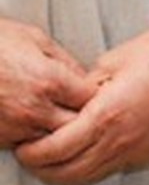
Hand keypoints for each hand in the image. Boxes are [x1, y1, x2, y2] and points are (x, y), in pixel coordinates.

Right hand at [0, 17, 94, 147]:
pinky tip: (36, 123)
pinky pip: (27, 145)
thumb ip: (63, 60)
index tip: (97, 90)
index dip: (97, 95)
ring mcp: (15, 128)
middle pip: (75, 126)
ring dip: (60, 131)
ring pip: (52, 142)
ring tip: (61, 117)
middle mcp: (36, 109)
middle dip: (83, 118)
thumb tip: (83, 75)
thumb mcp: (35, 39)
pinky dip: (35, 138)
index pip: (90, 99)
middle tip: (84, 108)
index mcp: (50, 81)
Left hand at [15, 22, 148, 184]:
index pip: (55, 149)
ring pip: (88, 177)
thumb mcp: (115, 60)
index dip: (33, 150)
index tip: (24, 143)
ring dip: (64, 172)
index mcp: (107, 113)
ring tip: (55, 155)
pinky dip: (91, 166)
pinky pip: (111, 168)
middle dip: (42, 167)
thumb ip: (86, 87)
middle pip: (66, 172)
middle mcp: (120, 139)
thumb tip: (67, 103)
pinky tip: (88, 148)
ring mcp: (137, 149)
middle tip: (31, 153)